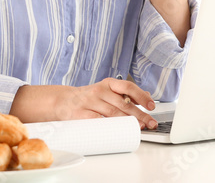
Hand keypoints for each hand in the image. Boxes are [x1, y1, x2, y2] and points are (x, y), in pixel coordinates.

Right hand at [10, 79, 158, 128]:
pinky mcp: (81, 114)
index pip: (128, 87)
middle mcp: (100, 90)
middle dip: (139, 115)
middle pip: (123, 103)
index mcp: (108, 83)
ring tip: (139, 128)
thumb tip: (146, 98)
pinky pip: (98, 121)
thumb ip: (124, 94)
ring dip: (127, 122)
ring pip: (113, 113)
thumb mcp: (106, 90)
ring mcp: (90, 101)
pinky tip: (118, 131)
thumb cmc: (89, 97)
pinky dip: (109, 126)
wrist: (63, 100)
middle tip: (150, 123)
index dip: (141, 96)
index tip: (151, 105)